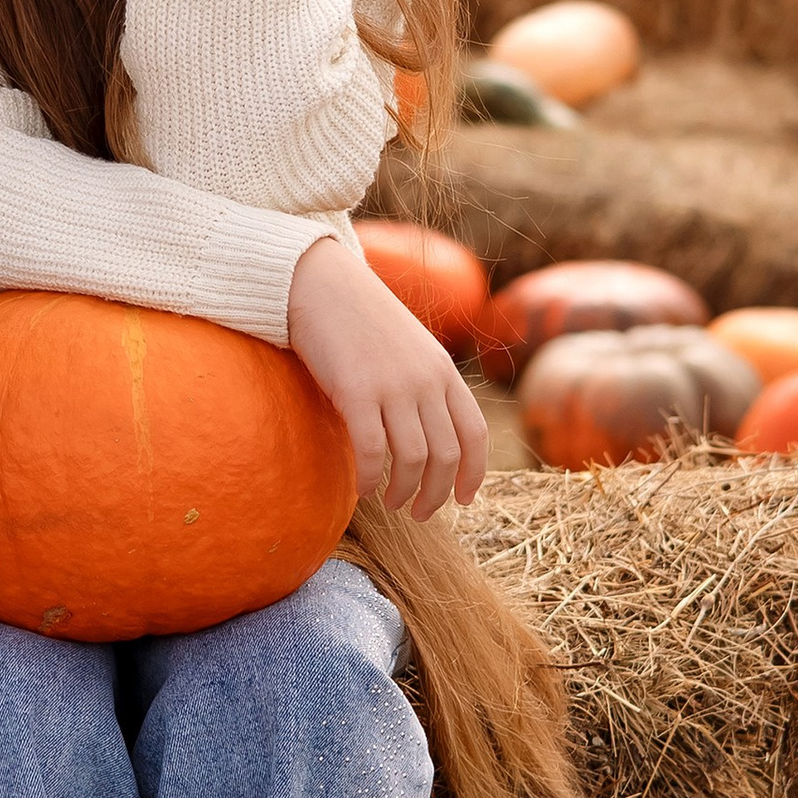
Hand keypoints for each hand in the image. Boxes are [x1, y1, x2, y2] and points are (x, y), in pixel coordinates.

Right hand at [287, 235, 487, 521]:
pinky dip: (370, 478)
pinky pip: (371, 451)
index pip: (475, 434)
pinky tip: (363, 488)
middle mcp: (426, 381)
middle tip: (421, 514)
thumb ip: (424, 387)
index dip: (473, 473)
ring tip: (392, 503)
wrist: (322, 284)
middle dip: (437, 494)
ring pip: (413, 459)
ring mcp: (393, 386)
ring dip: (405, 492)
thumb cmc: (361, 321)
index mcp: (444, 372)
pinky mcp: (356, 391)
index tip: (463, 499)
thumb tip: (426, 438)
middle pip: (446, 455)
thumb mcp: (410, 350)